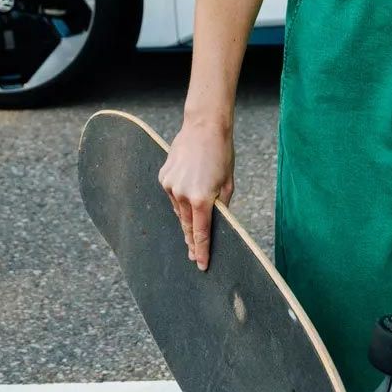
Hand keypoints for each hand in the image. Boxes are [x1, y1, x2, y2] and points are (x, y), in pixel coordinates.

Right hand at [158, 118, 234, 270]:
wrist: (204, 127)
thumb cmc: (222, 154)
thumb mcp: (228, 183)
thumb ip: (221, 207)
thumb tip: (216, 223)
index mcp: (202, 199)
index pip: (201, 233)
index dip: (201, 250)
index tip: (200, 264)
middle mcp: (183, 195)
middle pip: (188, 225)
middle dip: (191, 241)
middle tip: (193, 254)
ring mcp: (170, 186)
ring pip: (179, 211)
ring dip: (187, 218)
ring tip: (192, 227)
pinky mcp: (164, 177)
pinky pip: (173, 195)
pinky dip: (180, 199)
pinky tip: (187, 194)